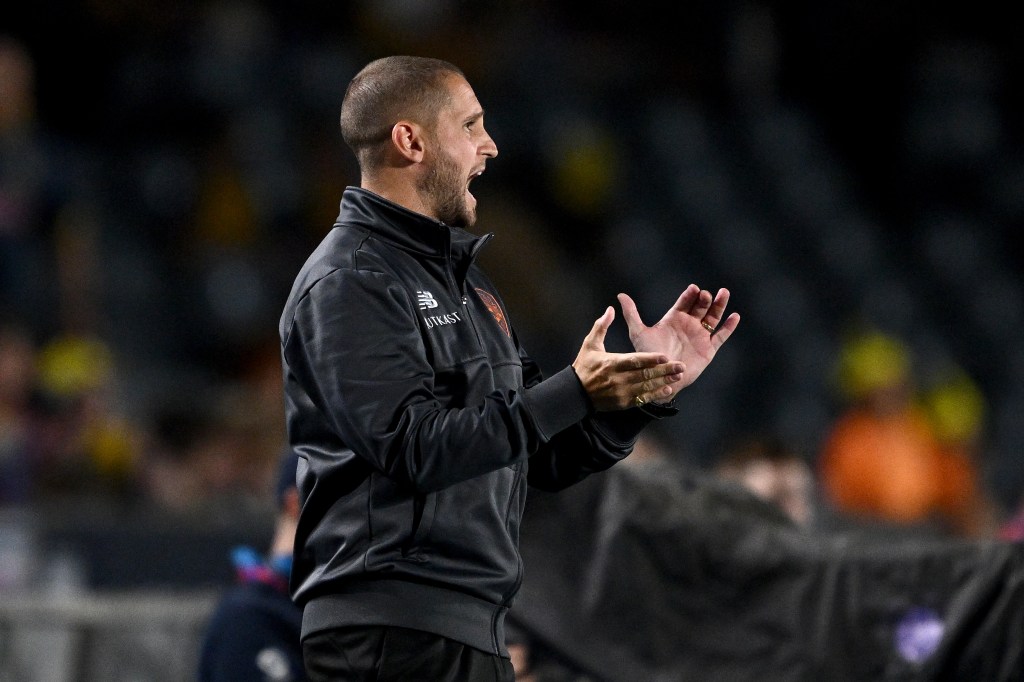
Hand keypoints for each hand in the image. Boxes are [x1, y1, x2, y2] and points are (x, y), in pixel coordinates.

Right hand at [572, 307, 684, 410]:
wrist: (575, 394)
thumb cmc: (584, 367)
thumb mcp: (589, 344)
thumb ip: (601, 326)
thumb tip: (610, 309)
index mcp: (611, 363)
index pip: (634, 360)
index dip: (650, 358)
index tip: (665, 356)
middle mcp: (618, 379)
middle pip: (644, 374)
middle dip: (664, 370)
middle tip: (680, 366)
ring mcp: (621, 393)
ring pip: (646, 387)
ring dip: (663, 381)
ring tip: (678, 376)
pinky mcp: (623, 403)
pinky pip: (642, 399)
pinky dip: (655, 395)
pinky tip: (667, 389)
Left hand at [617, 285, 738, 395]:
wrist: (659, 378)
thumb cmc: (648, 356)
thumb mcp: (639, 333)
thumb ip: (632, 314)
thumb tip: (620, 295)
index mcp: (674, 319)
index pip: (684, 303)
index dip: (689, 295)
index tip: (693, 289)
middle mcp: (688, 325)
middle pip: (700, 307)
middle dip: (704, 299)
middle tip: (705, 294)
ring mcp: (699, 336)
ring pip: (712, 317)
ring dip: (719, 305)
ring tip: (724, 293)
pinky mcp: (708, 348)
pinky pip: (721, 336)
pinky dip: (728, 326)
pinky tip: (735, 316)